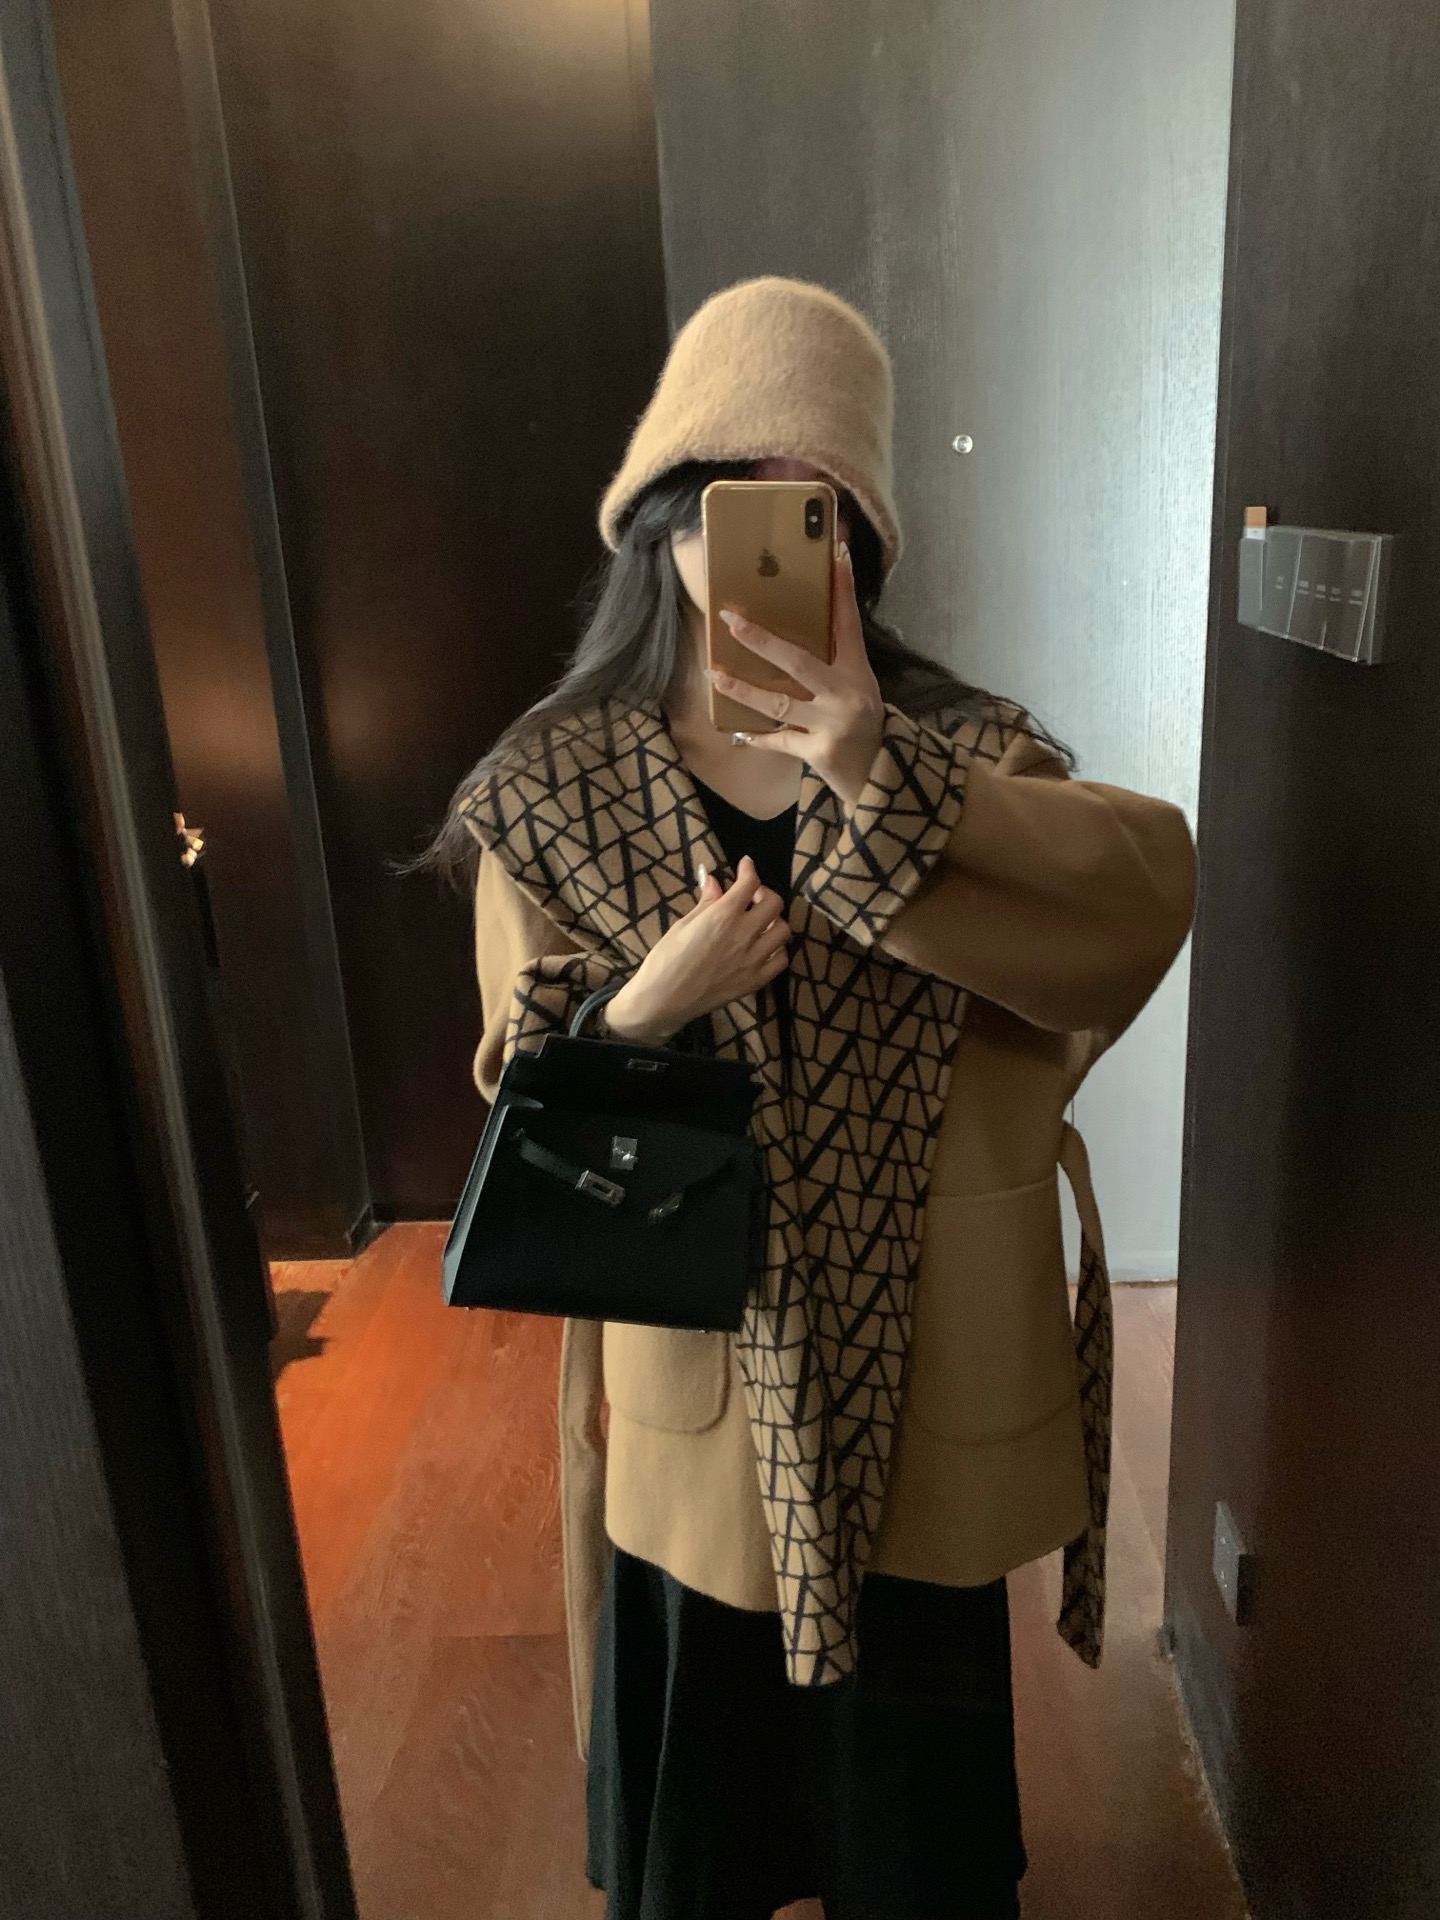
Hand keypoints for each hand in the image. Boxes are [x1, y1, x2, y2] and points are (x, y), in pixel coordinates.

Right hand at [604, 856, 788, 1043]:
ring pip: (783, 930)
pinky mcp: (755, 981)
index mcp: (723, 916)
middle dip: (764, 893)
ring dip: (773, 920)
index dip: (749, 869)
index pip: (749, 883)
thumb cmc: (666, 960)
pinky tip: (763, 947)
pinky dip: (777, 949)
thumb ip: (706, 902)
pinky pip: (781, 960)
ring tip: (758, 922)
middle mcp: (744, 935)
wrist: (663, 1000)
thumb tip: (713, 880)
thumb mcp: (683, 924)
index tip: (745, 865)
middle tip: (750, 895)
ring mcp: (753, 959)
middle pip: (774, 903)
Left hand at [708, 543, 884, 805]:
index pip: (848, 623)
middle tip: (730, 621)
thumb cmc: (863, 724)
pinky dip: (758, 738)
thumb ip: (833, 659)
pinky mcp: (820, 752)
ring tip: (716, 675)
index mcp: (857, 671)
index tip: (837, 555)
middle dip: (761, 641)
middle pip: (798, 662)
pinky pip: (779, 742)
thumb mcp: (858, 685)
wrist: (880, 775)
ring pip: (778, 703)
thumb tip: (795, 633)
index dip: (842, 590)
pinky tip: (737, 732)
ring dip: (743, 690)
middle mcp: (846, 694)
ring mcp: (832, 724)